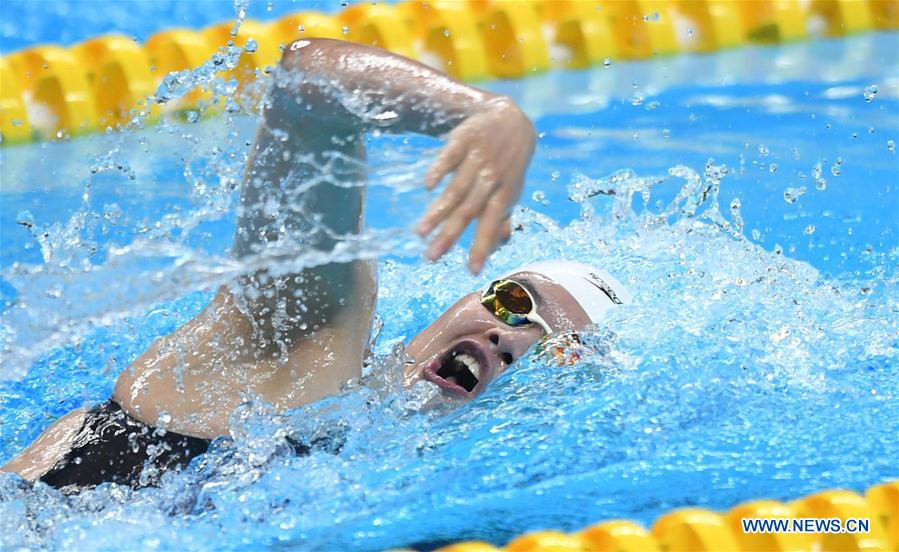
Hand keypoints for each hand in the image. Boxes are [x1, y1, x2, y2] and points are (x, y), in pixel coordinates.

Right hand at [416, 97, 535, 273]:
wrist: (509, 117)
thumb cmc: (507, 162)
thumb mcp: (511, 189)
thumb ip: (502, 217)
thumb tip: (500, 246)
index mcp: (505, 194)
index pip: (492, 224)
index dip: (482, 246)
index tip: (472, 270)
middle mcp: (492, 178)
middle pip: (469, 210)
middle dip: (450, 235)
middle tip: (431, 257)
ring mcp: (478, 157)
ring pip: (457, 188)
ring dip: (438, 211)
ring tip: (420, 232)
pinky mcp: (464, 139)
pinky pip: (451, 156)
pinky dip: (440, 170)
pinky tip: (427, 186)